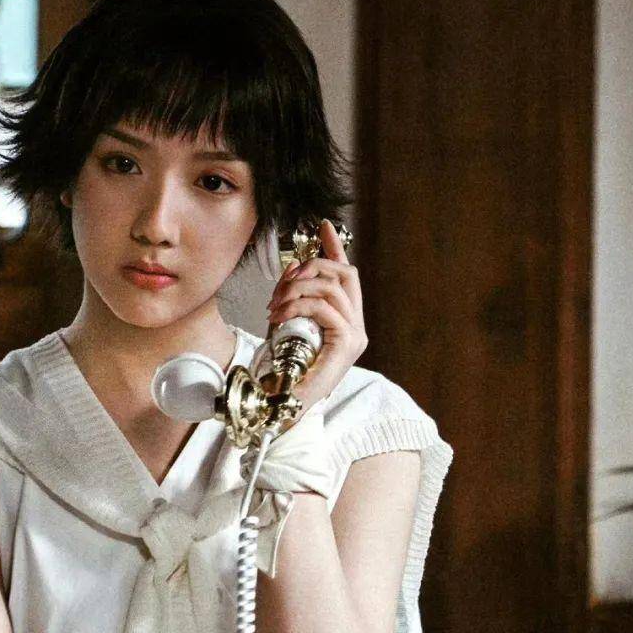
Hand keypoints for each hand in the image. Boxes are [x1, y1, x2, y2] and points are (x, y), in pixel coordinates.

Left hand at [265, 219, 367, 411]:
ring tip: (275, 306)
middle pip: (345, 273)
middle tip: (284, 282)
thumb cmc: (286, 373)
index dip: (335, 248)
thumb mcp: (288, 326)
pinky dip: (298, 306)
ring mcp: (355, 336)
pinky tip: (279, 317)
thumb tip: (292, 269)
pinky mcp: (347, 344)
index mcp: (346, 322)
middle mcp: (357, 327)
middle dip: (312, 266)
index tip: (321, 225)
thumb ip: (294, 300)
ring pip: (333, 288)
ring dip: (299, 289)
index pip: (346, 275)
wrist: (286, 407)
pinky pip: (325, 308)